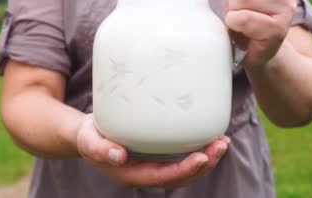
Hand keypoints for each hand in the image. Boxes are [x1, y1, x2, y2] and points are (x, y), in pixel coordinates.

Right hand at [76, 114, 229, 188]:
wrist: (88, 134)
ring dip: (206, 158)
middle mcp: (146, 173)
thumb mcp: (88, 140)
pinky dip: (198, 148)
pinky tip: (210, 136)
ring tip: (223, 141)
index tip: (202, 157)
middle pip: (181, 176)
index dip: (185, 169)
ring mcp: (154, 165)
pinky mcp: (158, 154)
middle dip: (204, 163)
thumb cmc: (88, 136)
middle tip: (221, 145)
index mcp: (132, 174)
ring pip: (185, 168)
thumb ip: (99, 149)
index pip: (164, 177)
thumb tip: (118, 156)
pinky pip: (181, 156)